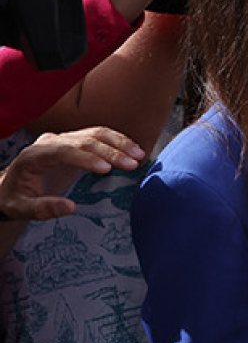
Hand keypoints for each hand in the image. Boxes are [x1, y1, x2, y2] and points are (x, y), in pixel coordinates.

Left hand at [0, 127, 144, 220]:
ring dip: (120, 143)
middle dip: (111, 151)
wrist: (10, 185)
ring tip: (140, 155)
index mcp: (34, 156)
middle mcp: (50, 142)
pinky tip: (133, 150)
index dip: (86, 158)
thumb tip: (70, 207)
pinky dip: (118, 142)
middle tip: (133, 164)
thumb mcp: (20, 209)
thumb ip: (43, 209)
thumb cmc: (14, 198)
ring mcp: (63, 139)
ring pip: (95, 133)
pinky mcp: (75, 141)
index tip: (107, 169)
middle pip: (85, 140)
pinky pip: (99, 136)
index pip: (64, 151)